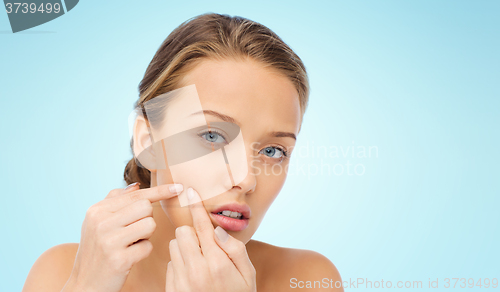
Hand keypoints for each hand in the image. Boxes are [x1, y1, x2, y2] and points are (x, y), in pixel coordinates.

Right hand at [67, 182, 182, 291]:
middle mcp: (101, 223)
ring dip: (146, 236)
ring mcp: (109, 241)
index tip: (178, 187)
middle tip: (133, 232)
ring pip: (149, 225)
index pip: (135, 195)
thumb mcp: (97, 222)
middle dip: (147, 219)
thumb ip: (115, 201)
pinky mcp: (118, 259)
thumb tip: (136, 185)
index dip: (159, 191)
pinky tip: (130, 257)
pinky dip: (143, 252)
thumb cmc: (97, 250)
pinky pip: (148, 246)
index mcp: (97, 210)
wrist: (85, 284)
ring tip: (130, 244)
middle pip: (146, 208)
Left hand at [165, 188, 256, 291]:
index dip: (197, 207)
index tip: (192, 191)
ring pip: (173, 246)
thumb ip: (235, 249)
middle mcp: (197, 270)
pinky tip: (192, 274)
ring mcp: (182, 281)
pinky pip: (170, 264)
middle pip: (182, 232)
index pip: (203, 227)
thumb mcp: (248, 274)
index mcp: (218, 263)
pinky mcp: (173, 289)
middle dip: (192, 232)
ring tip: (199, 260)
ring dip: (184, 247)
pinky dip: (179, 263)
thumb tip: (217, 229)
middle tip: (204, 243)